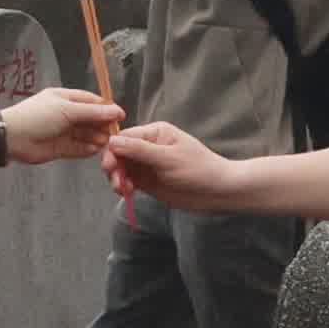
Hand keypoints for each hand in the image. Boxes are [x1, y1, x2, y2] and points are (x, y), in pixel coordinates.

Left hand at [0, 86, 120, 167]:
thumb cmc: (36, 117)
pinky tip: (94, 150)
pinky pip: (77, 149)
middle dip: (102, 125)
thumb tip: (116, 110)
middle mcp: (65, 114)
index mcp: (65, 99)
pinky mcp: (60, 148)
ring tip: (105, 143)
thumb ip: (93, 112)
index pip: (91, 101)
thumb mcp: (67, 110)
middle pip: (90, 119)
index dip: (106, 108)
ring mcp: (62, 132)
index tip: (119, 116)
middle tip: (114, 133)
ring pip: (85, 135)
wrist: (12, 137)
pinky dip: (86, 150)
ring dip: (96, 138)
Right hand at [106, 119, 250, 209]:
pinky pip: (128, 181)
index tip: (110, 167)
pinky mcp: (147, 181)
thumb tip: (112, 141)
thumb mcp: (168, 158)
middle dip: (114, 168)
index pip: (124, 137)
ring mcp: (147, 165)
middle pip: (118, 153)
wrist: (217, 192)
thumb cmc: (198, 169)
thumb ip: (139, 150)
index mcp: (154, 133)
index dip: (112, 151)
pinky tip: (127, 194)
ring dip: (117, 179)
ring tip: (123, 190)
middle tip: (117, 183)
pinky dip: (123, 187)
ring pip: (121, 169)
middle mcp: (148, 146)